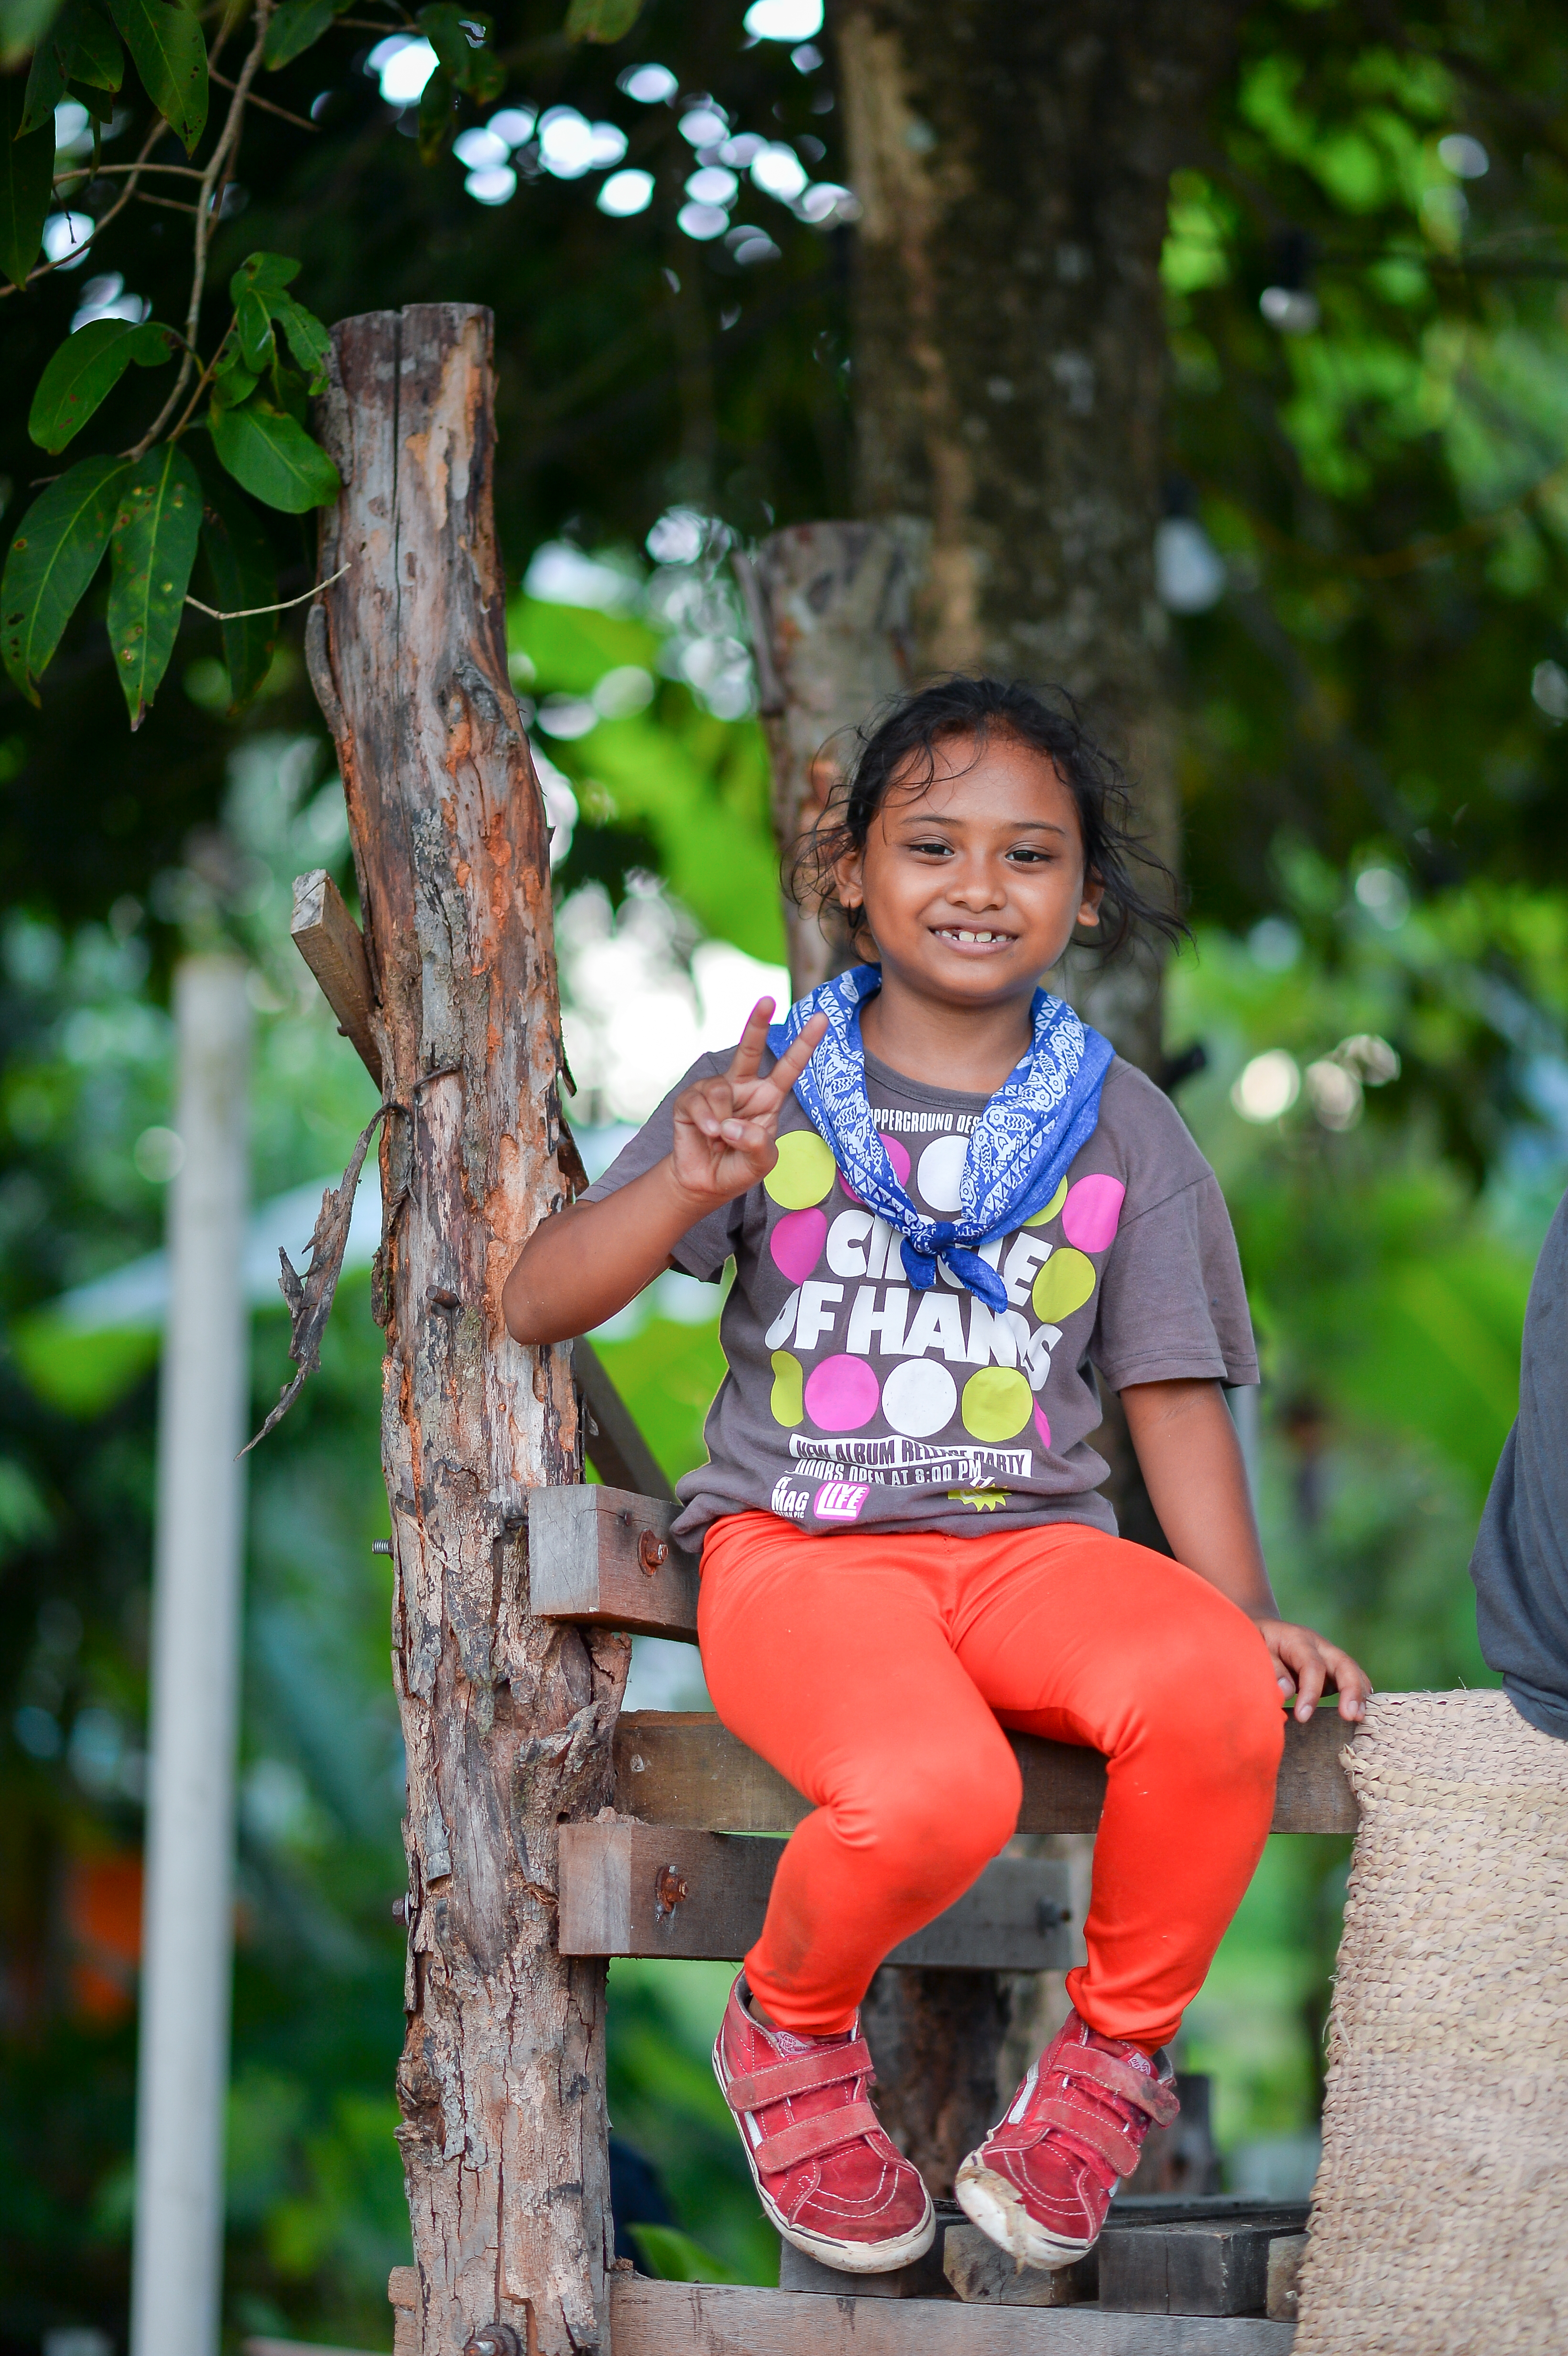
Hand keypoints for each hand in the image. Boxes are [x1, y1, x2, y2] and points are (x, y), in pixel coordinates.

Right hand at [668, 998, 828, 1211]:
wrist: (706, 1184)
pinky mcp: (690, 1101)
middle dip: (758, 1024)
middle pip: (750, 1049)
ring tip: (720, 1140)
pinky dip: (705, 1122)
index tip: (822, 1018)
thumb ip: (757, 1145)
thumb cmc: (739, 1168)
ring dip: (722, 1121)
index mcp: (767, 1097)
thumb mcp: (762, 1162)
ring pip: (720, 1090)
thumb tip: (730, 1124)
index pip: (789, 1067)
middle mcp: (742, 1088)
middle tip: (767, 1000)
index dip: (804, 1044)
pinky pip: (698, 1103)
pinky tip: (708, 1136)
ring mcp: (715, 1091)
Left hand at [1254, 1618, 1372, 1723]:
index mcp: (1297, 1639)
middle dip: (1350, 1690)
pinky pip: (1350, 1677)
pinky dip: (1358, 1692)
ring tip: (1358, 1717)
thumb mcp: (1254, 1648)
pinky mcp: (1330, 1667)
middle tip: (1350, 1716)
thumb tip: (1286, 1692)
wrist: (1262, 1629)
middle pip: (1343, 1663)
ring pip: (1351, 1669)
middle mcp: (1318, 1645)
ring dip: (1358, 1693)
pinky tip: (1360, 1709)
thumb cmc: (1255, 1640)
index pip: (1312, 1666)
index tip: (1302, 1717)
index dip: (1310, 1693)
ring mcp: (1327, 1654)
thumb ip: (1270, 1668)